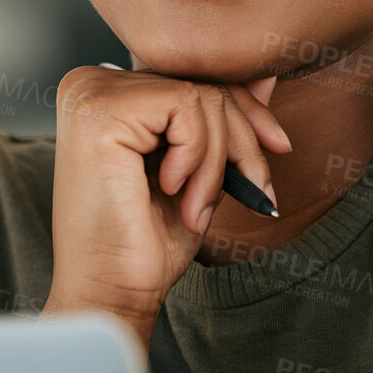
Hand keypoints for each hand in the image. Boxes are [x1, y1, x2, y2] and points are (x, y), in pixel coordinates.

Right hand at [47, 65, 291, 334]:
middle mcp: (93, 83)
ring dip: (217, 161)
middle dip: (242, 140)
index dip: (247, 113)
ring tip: (196, 207)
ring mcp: (91, 93)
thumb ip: (223, 119)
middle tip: (252, 190)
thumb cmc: (145, 242)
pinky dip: (198, 157)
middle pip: (201, 84)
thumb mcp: (200, 169)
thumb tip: (265, 77)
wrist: (111, 294)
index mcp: (107, 93)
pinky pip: (185, 106)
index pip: (194, 79)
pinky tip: (172, 191)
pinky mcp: (100, 111)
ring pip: (200, 96)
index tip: (280, 147)